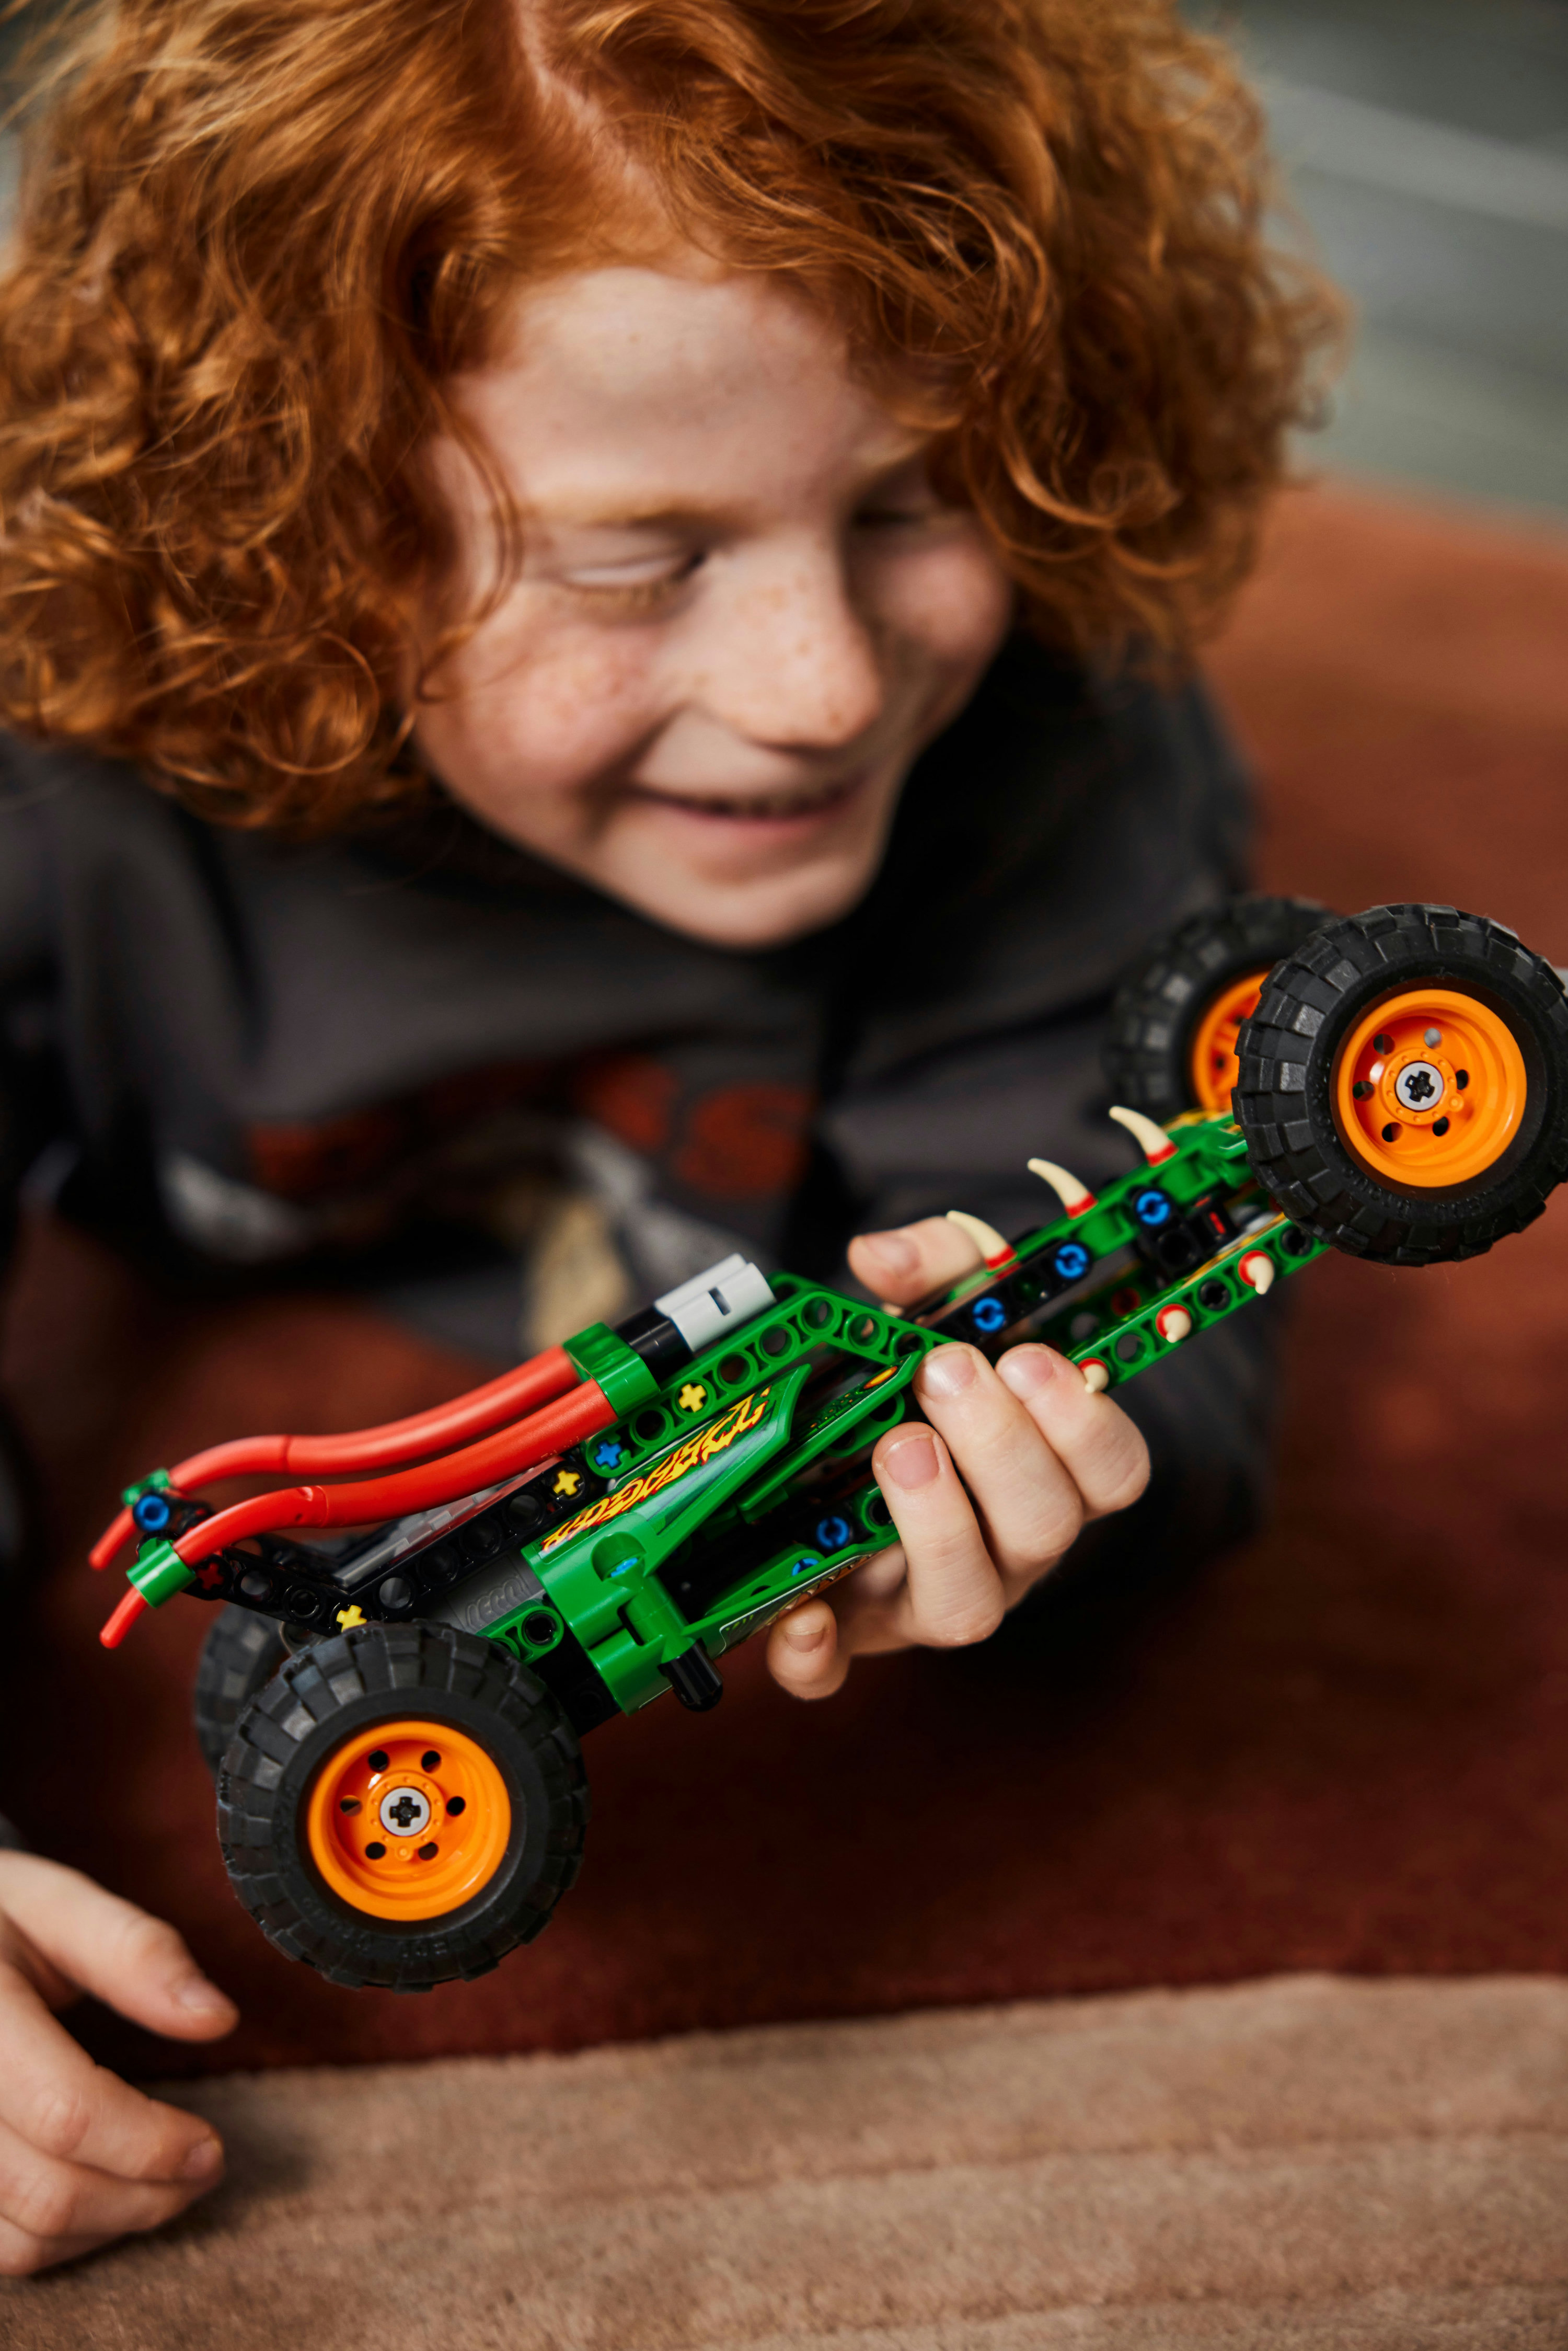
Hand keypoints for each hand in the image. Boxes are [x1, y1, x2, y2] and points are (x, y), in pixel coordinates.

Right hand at [0, 1851, 237, 2274]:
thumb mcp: (57, 1905)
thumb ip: (135, 1951)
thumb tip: (217, 2017)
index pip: (66, 2113)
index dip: (152, 2143)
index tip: (212, 2144)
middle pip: (47, 2192)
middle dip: (145, 2196)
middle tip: (204, 2166)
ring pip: (20, 2241)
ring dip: (109, 2226)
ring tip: (164, 2184)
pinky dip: (60, 2241)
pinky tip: (103, 2194)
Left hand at [766, 1216, 1149, 1697]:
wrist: (833, 1455)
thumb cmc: (912, 1382)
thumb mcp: (936, 1306)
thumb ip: (933, 1264)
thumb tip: (880, 1257)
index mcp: (1048, 1472)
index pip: (1114, 1471)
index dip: (1084, 1422)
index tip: (1027, 1356)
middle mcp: (1006, 1549)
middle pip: (1044, 1529)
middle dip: (1000, 1446)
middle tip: (943, 1371)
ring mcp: (930, 1598)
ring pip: (967, 1604)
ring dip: (936, 1523)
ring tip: (897, 1444)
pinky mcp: (851, 1635)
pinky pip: (839, 1673)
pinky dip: (817, 1655)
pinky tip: (797, 1613)